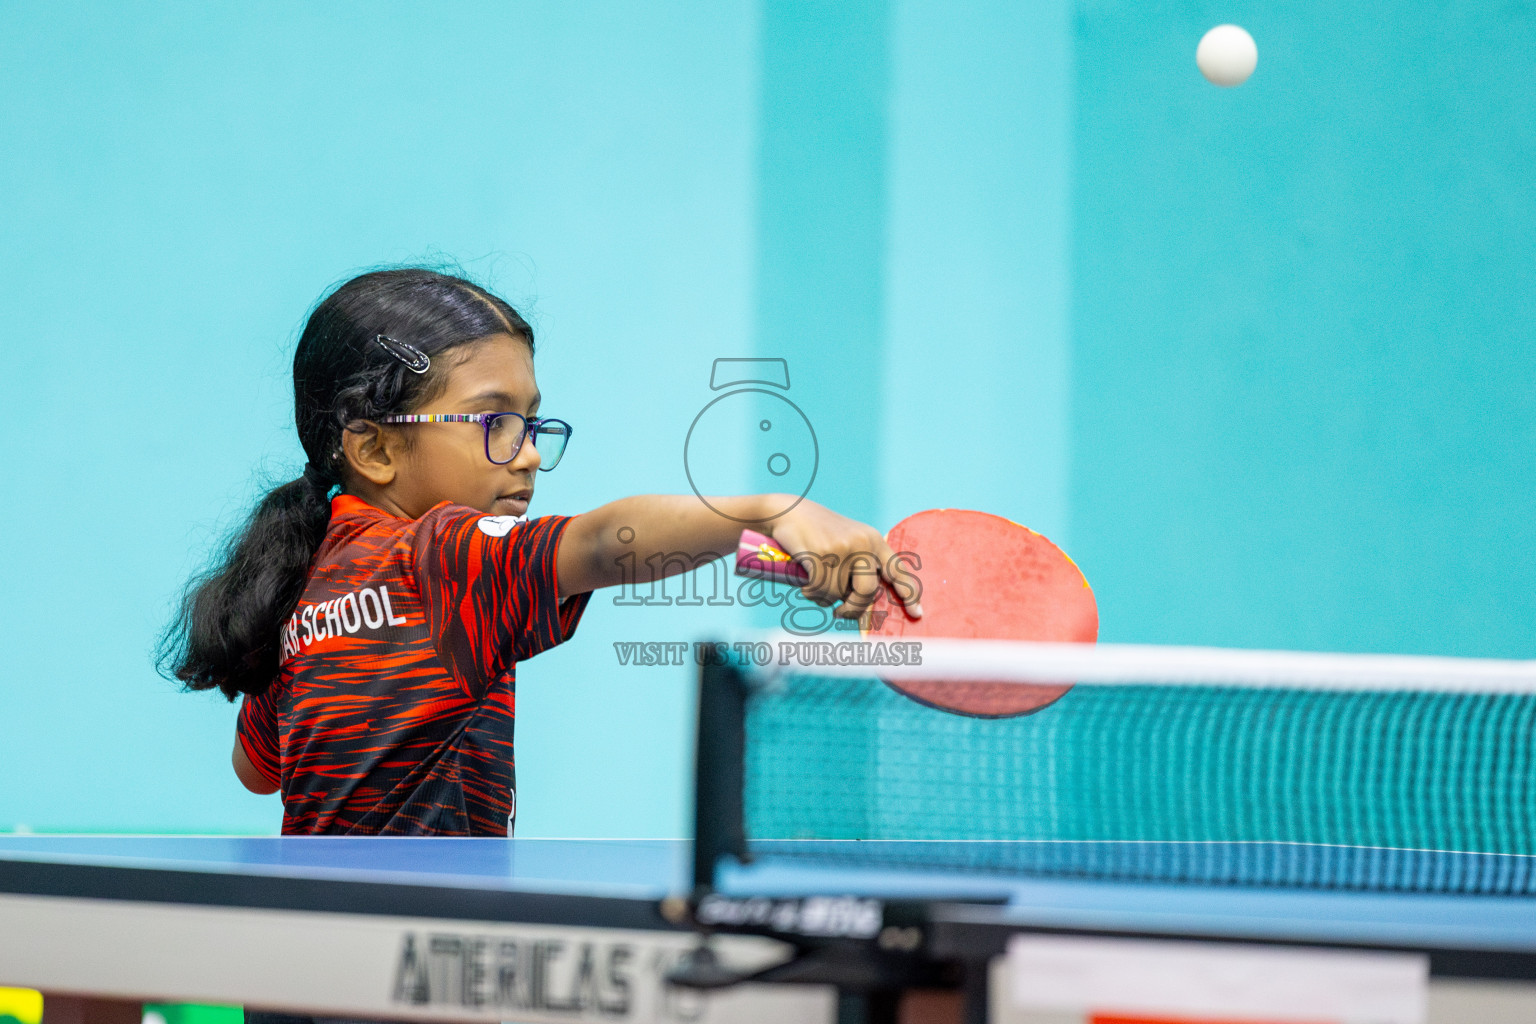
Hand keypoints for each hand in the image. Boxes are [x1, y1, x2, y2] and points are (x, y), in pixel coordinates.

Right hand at [767, 502, 923, 623]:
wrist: (790, 512)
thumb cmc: (819, 535)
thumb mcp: (847, 544)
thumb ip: (858, 571)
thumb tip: (863, 611)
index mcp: (873, 541)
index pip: (897, 570)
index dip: (909, 592)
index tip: (917, 613)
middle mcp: (862, 543)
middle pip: (867, 591)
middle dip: (854, 608)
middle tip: (841, 613)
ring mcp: (842, 548)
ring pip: (838, 594)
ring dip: (824, 597)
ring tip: (814, 585)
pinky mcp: (821, 553)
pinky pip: (820, 590)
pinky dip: (812, 594)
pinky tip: (805, 586)